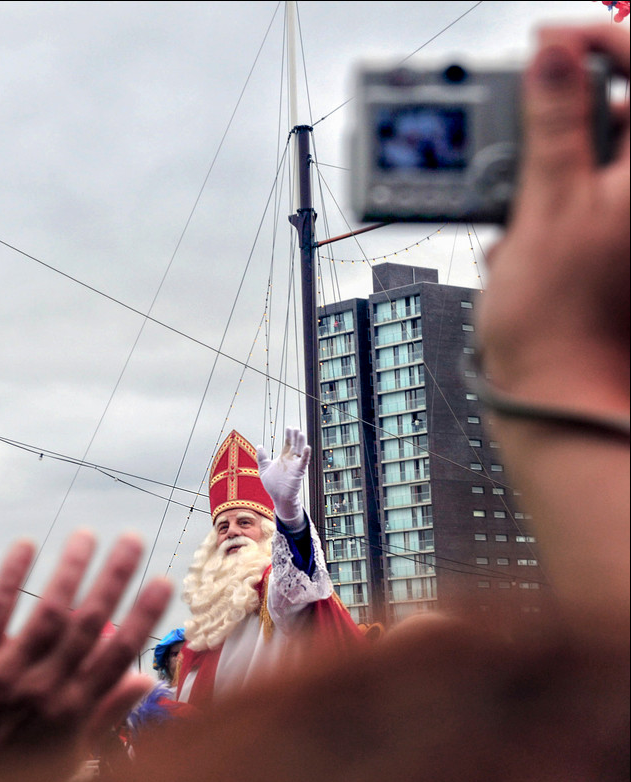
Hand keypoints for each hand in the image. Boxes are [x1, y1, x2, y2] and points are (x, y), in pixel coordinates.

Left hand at [0, 530, 171, 781]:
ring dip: (70, 570)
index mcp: (75, 711)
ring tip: (87, 535)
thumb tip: (146, 681)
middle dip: (114, 578)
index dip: (144, 614)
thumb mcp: (73, 761)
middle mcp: (46, 687)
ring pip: (48, 611)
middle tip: (132, 540)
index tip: (163, 582)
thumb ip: (108, 718)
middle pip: (89, 623)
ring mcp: (9, 672)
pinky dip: (10, 577)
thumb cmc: (21, 776)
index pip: (120, 653)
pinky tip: (26, 546)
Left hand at [257, 427, 310, 526]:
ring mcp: (295, 465)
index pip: (288, 444)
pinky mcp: (298, 472)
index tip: (289, 427)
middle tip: (295, 427)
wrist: (278, 497)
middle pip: (294, 445)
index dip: (289, 436)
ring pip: (300, 451)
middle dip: (295, 437)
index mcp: (283, 458)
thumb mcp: (264, 468)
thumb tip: (259, 445)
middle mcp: (291, 460)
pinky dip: (306, 455)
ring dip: (301, 443)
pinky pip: (303, 462)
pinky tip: (307, 448)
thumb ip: (262, 457)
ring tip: (301, 433)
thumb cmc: (272, 484)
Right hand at [477, 25, 629, 416]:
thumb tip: (553, 54)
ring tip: (507, 195)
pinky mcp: (615, 244)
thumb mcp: (546, 204)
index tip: (547, 42)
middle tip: (511, 120)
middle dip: (561, 111)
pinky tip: (518, 230)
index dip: (597, 39)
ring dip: (545, 163)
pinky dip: (549, 202)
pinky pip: (587, 197)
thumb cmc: (561, 318)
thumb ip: (553, 121)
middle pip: (621, 111)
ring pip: (597, 155)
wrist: (559, 396)